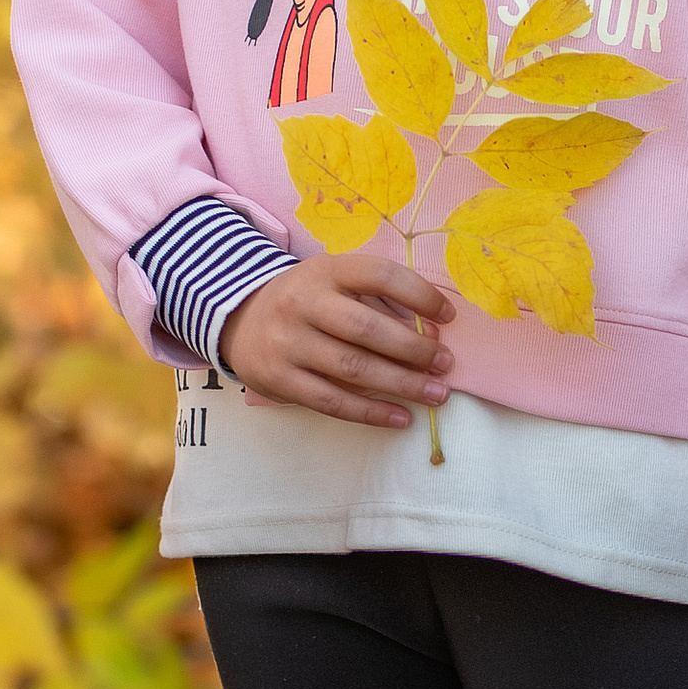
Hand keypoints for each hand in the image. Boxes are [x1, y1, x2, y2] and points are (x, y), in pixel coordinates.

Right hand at [222, 255, 454, 425]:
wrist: (240, 320)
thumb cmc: (307, 301)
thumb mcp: (334, 282)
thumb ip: (377, 300)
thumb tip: (432, 334)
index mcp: (325, 271)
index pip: (379, 275)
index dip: (419, 294)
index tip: (448, 316)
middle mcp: (303, 303)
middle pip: (366, 329)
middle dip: (414, 349)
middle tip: (445, 364)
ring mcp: (288, 343)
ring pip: (353, 368)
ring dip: (402, 384)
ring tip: (437, 394)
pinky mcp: (280, 380)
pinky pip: (333, 401)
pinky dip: (372, 412)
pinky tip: (402, 417)